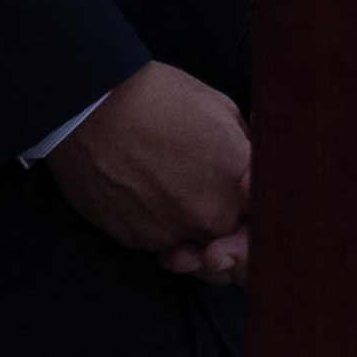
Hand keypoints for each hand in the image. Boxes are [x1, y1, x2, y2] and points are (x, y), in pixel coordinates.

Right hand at [44, 61, 256, 281]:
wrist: (90, 104)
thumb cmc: (158, 97)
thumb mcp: (221, 109)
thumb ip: (247, 153)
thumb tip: (255, 174)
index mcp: (237, 185)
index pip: (266, 230)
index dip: (260, 227)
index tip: (249, 216)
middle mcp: (208, 219)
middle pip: (235, 260)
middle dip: (231, 250)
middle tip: (221, 233)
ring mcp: (170, 234)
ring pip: (194, 259)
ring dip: (193, 246)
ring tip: (177, 211)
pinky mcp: (135, 240)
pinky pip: (159, 248)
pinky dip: (158, 234)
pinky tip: (147, 202)